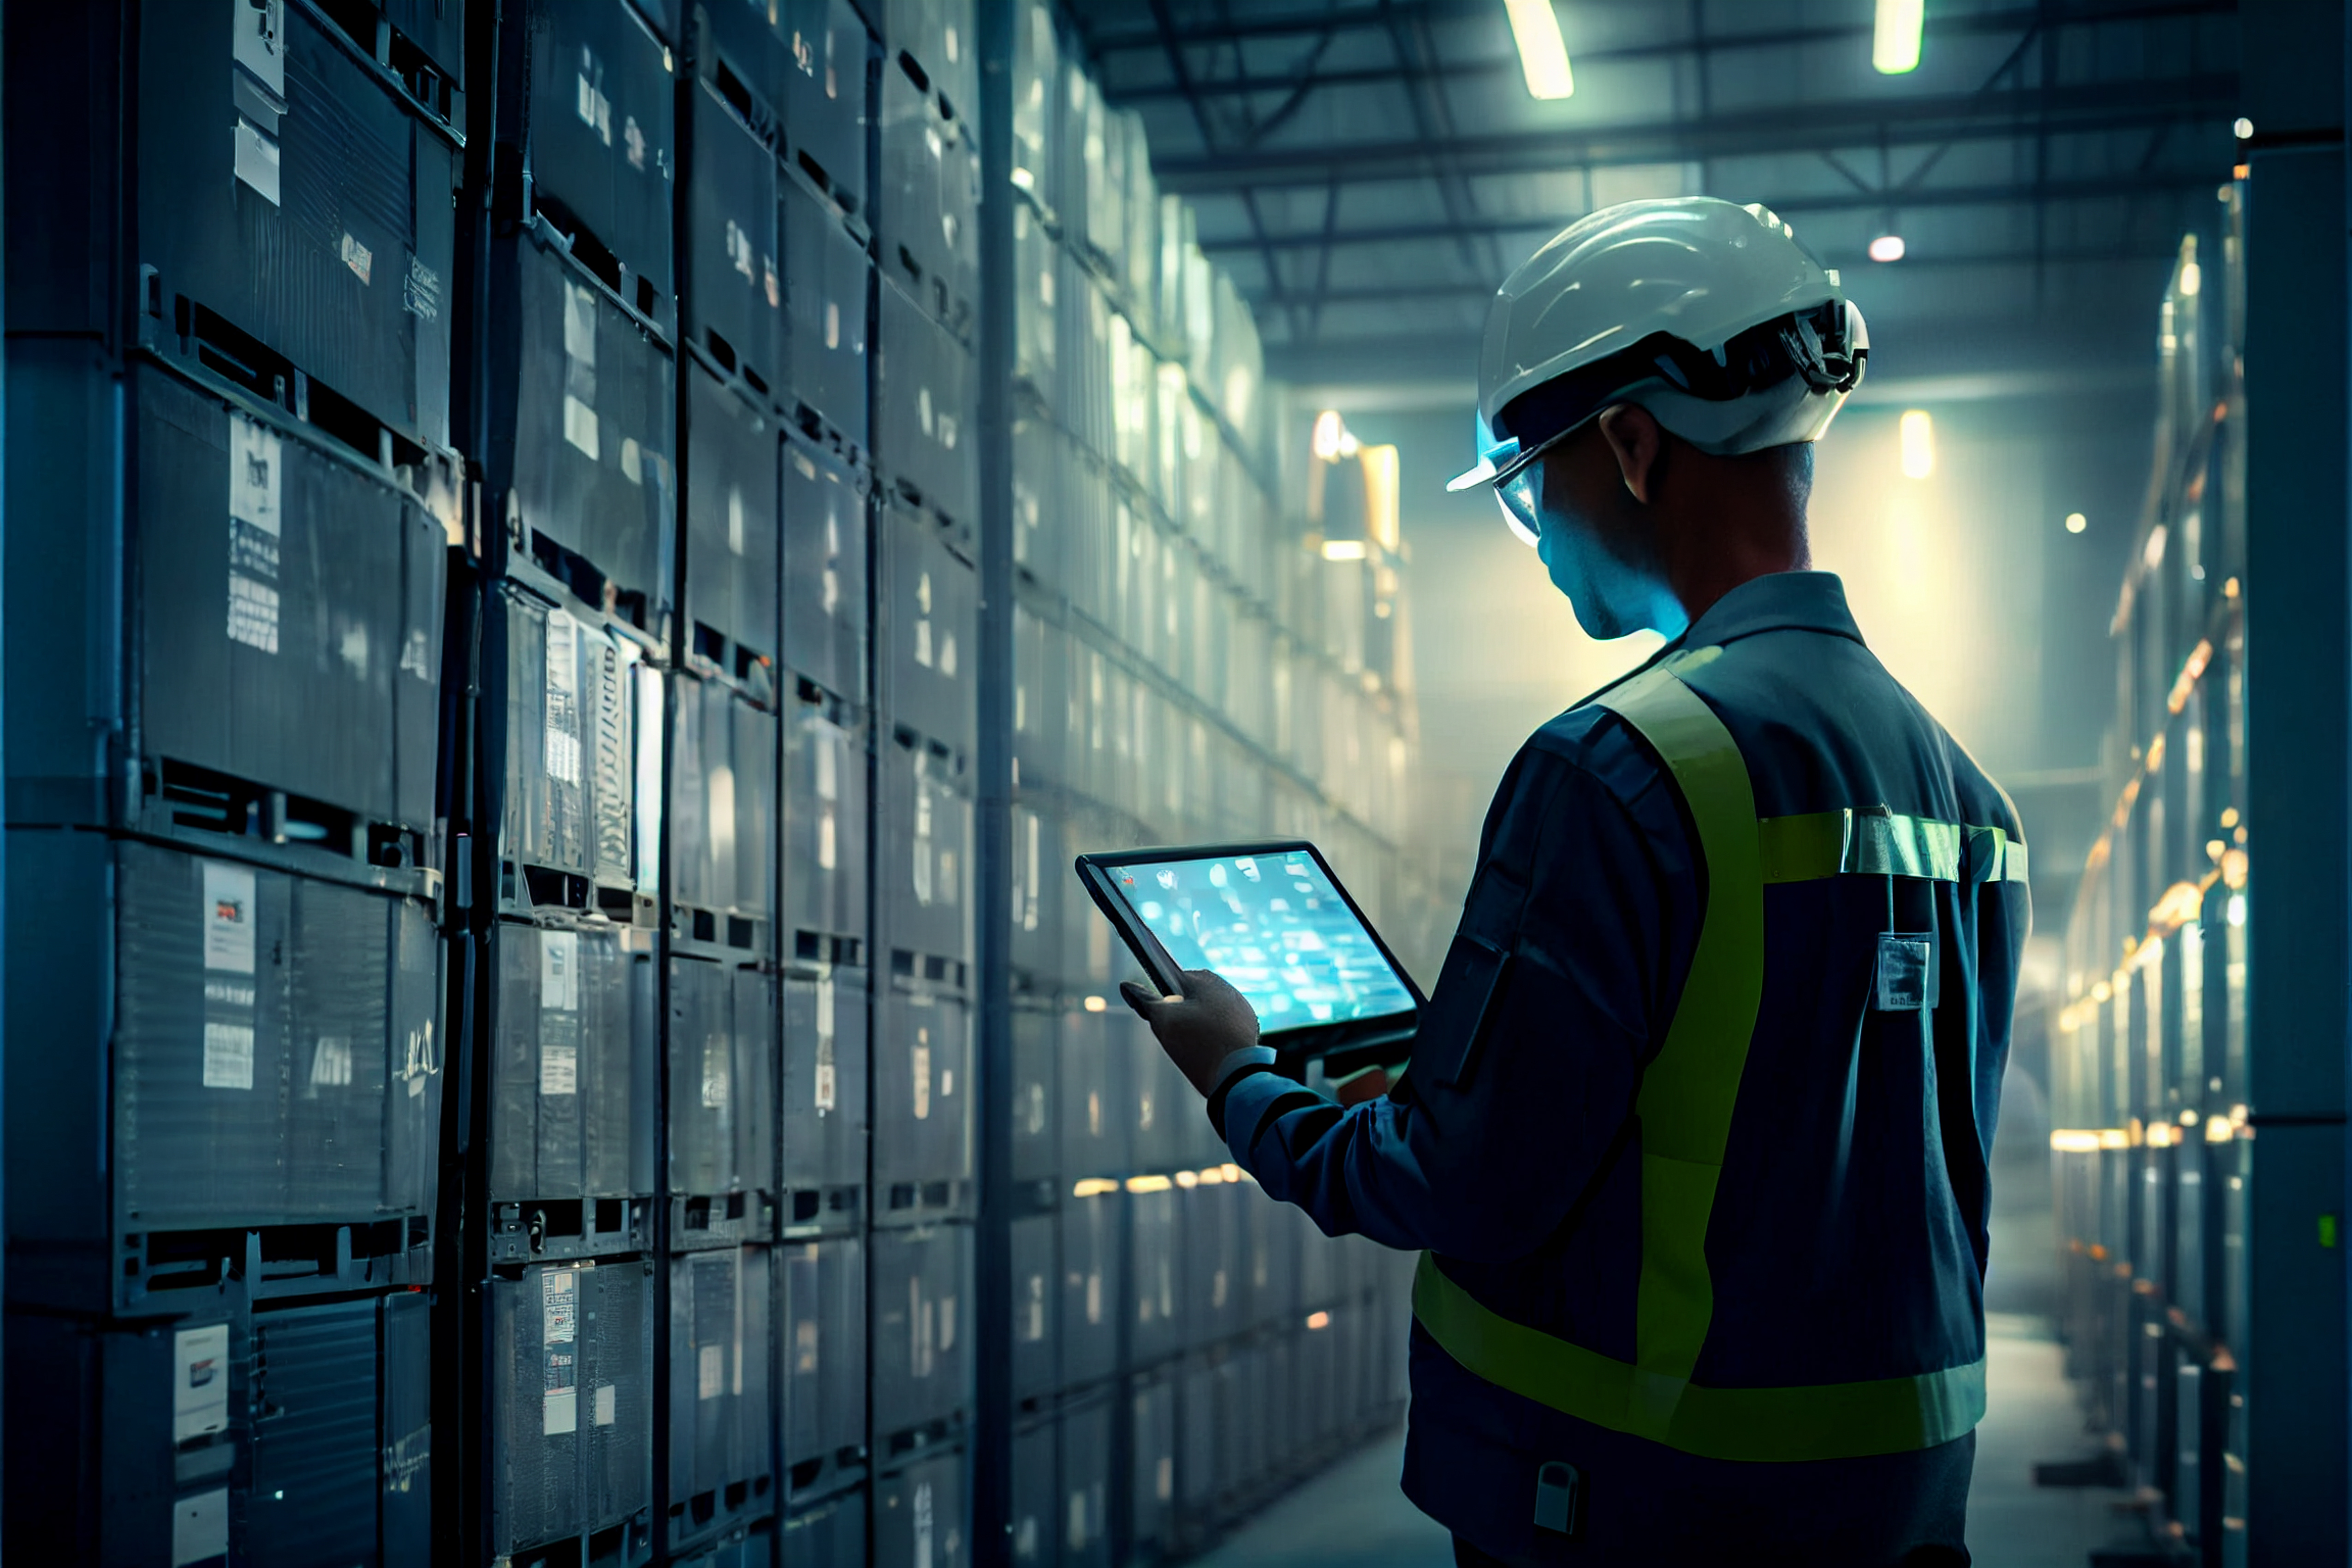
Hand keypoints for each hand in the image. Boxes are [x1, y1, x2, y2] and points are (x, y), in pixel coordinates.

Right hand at [1120, 969, 1260, 1095]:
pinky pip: (1226, 1025)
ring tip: (1193, 1044)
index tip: (1162, 1013)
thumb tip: (1125, 985)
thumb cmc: (1196, 1044)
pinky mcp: (1249, 1028)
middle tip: (1176, 1033)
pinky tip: (1208, 1050)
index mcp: (1207, 981)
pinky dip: (1215, 1034)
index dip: (1166, 996)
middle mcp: (1228, 990)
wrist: (1234, 1075)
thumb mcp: (1162, 1020)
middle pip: (1196, 995)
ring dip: (1200, 1022)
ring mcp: (1242, 1010)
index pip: (1177, 978)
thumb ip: (1144, 1000)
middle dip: (1183, 1010)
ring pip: (1211, 1011)